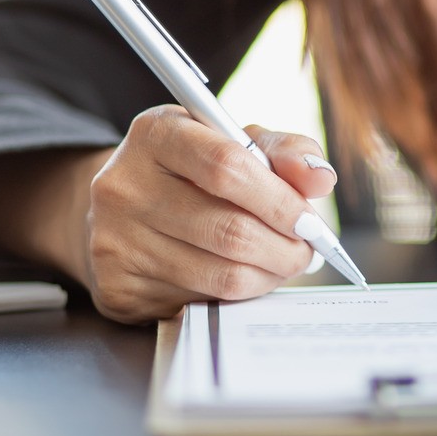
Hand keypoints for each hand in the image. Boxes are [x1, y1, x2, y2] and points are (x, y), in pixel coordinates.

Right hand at [80, 105, 338, 322]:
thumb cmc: (192, 172)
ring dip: (270, 275)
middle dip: (286, 247)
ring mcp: (114, 240)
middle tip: (307, 251)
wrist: (121, 212)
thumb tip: (322, 177)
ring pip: (222, 274)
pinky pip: (202, 302)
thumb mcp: (234, 143)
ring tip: (282, 263)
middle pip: (230, 230)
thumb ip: (284, 152)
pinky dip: (238, 296)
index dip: (280, 199)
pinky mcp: (118, 287)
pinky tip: (243, 277)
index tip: (311, 221)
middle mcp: (124, 185)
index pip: (226, 165)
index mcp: (156, 134)